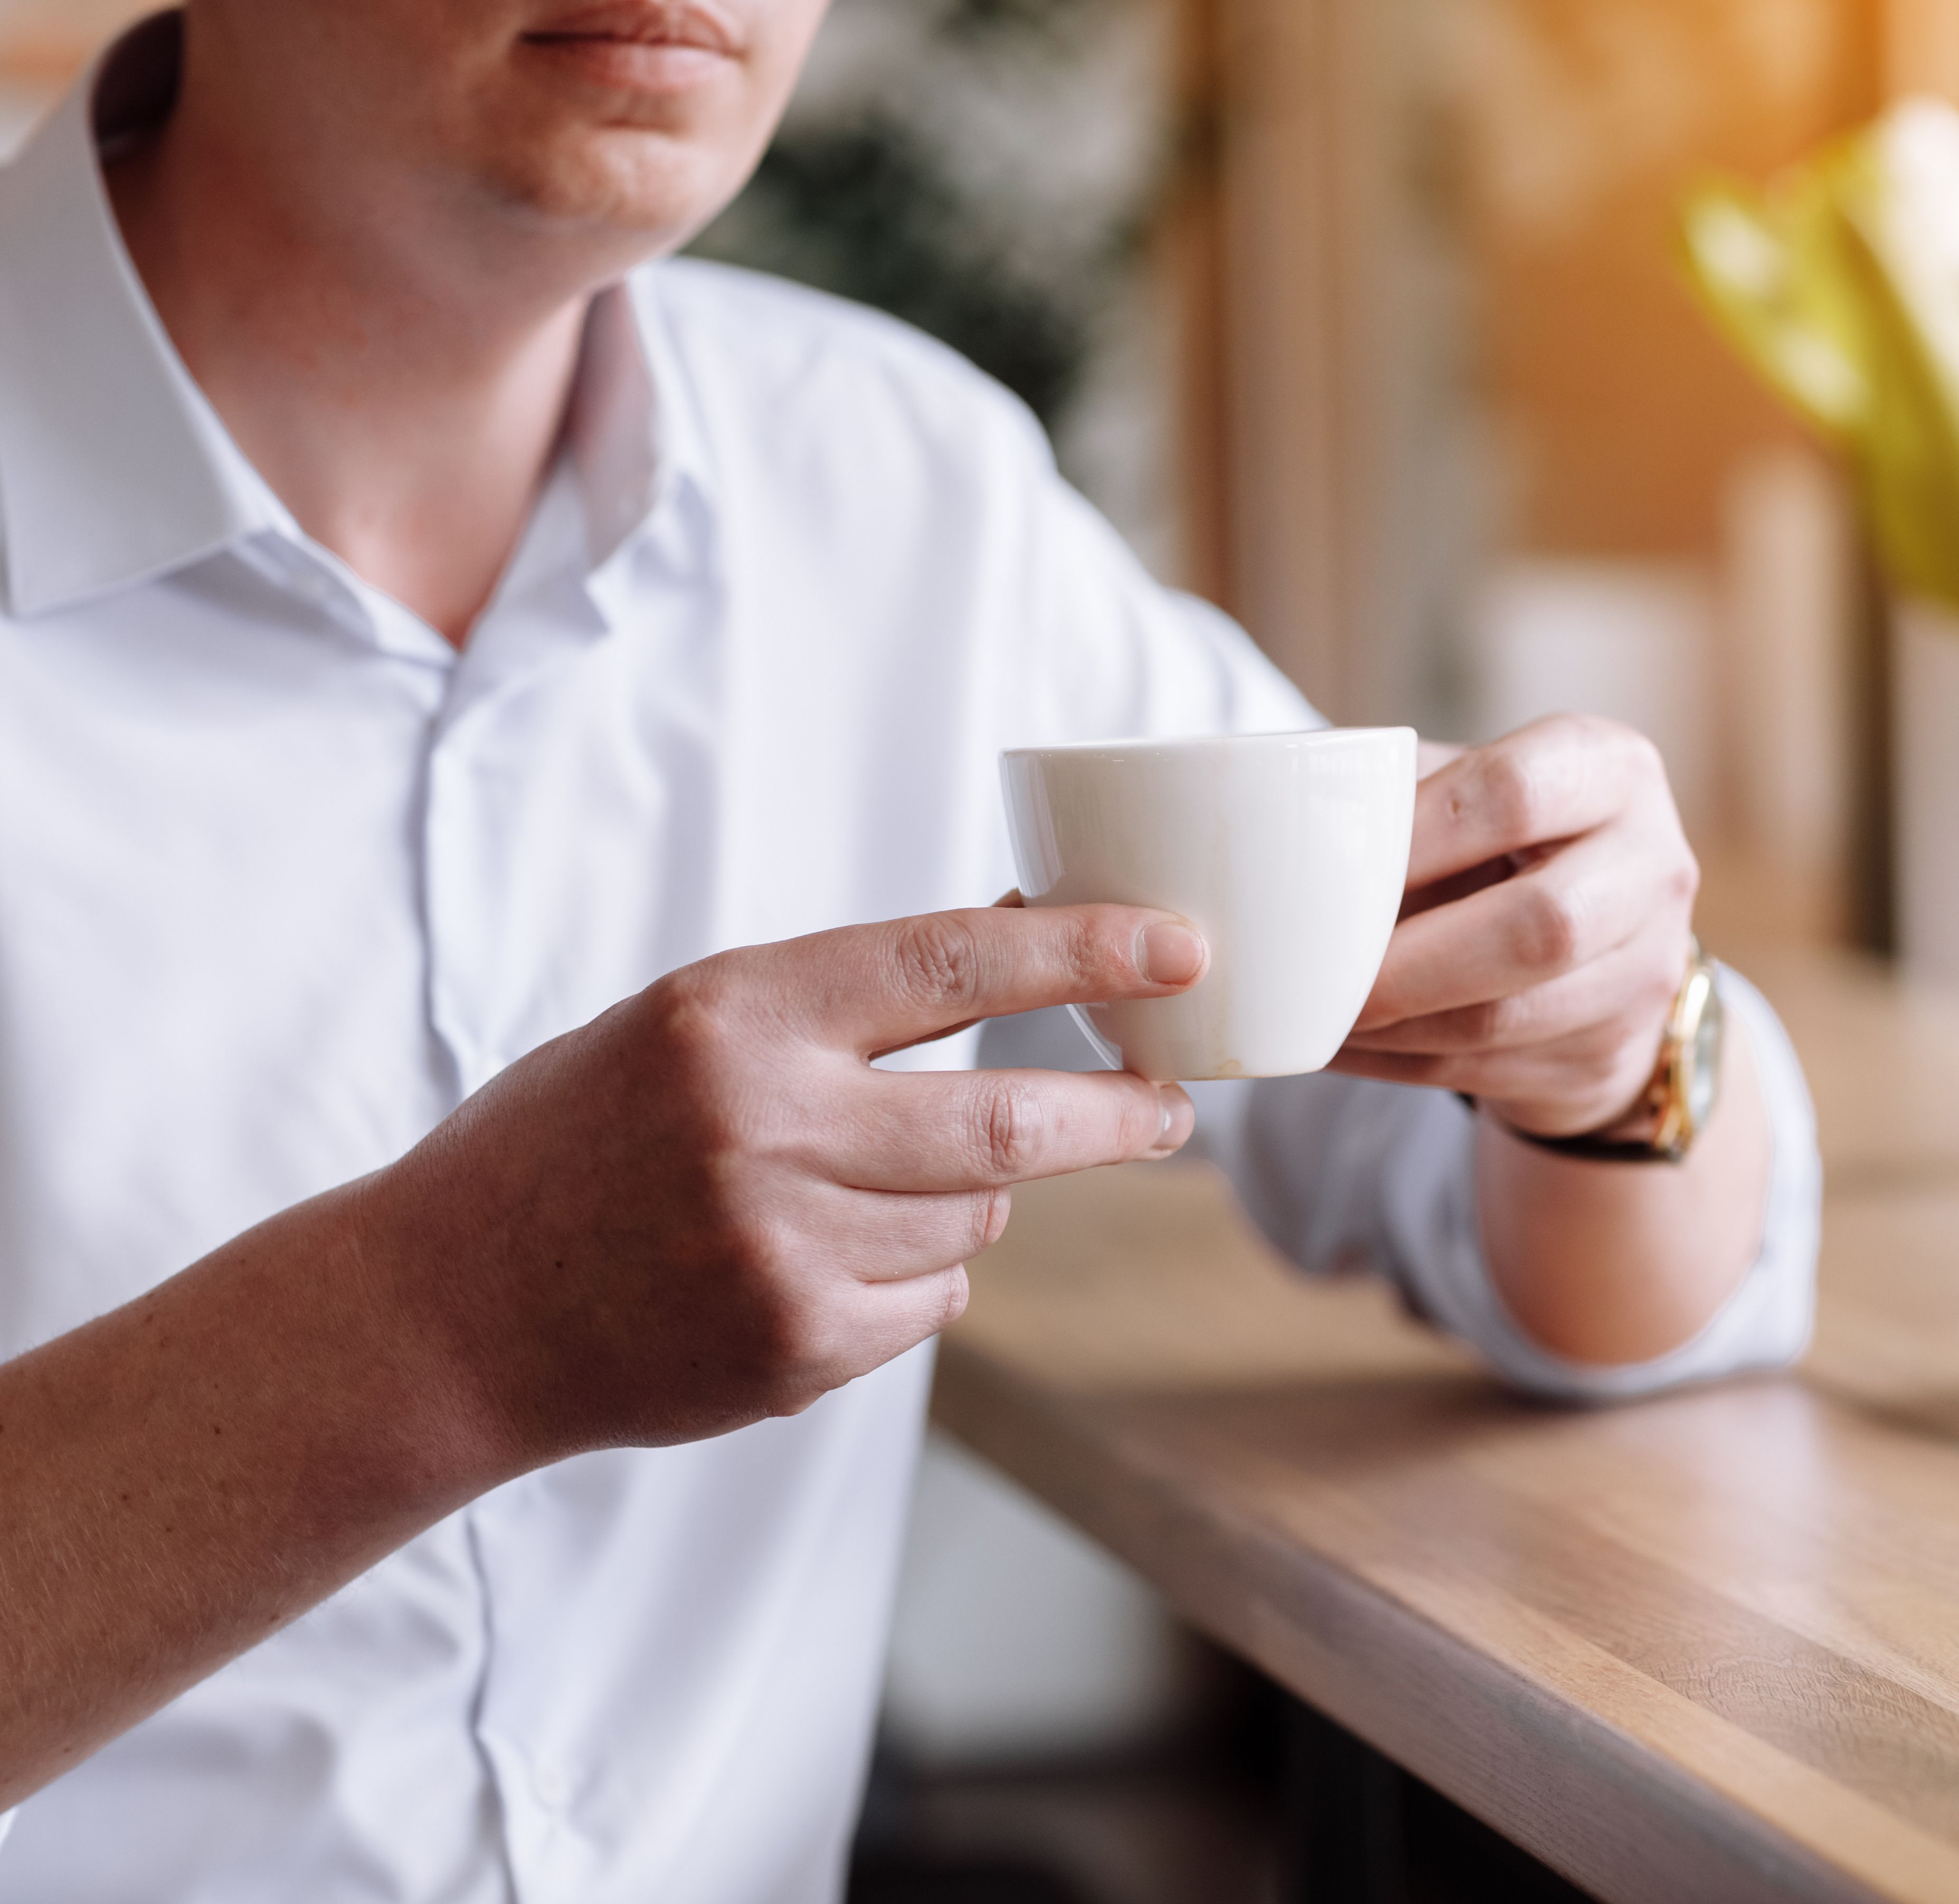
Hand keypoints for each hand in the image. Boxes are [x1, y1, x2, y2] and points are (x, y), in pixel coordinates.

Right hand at [351, 904, 1207, 1464]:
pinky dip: (917, 1281)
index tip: (1181, 950)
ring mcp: (782, 1249)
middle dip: (1117, 1114)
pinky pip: (931, 1303)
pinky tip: (823, 1265)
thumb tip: (1024, 937)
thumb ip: (845, 997)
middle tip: (1169, 1108)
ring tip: (871, 1193)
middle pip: (1013, 1118)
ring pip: (975, 1219)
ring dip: (970, 1201)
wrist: (448, 1310)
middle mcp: (765, 1128)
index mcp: (734, 1017)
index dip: (1087, 953)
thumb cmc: (578, 1138)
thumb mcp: (689, 1023)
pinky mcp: (795, 1350)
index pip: (955, 963)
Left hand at [1334, 714, 1698, 1138]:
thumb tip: (1272, 815)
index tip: (1335, 863)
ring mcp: (1646, 970)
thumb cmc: (1507, 844)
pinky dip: (1396, 1062)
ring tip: (1313, 1014)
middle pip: (1540, 925)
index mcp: (1613, 770)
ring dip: (1395, 1023)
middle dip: (1412, 959)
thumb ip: (1397, 792)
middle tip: (1318, 974)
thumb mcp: (1472, 793)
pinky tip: (1340, 1045)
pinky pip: (1486, 1070)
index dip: (1419, 831)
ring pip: (1508, 1016)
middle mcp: (1654, 867)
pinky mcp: (1610, 1055)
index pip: (1518, 792)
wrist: (1608, 944)